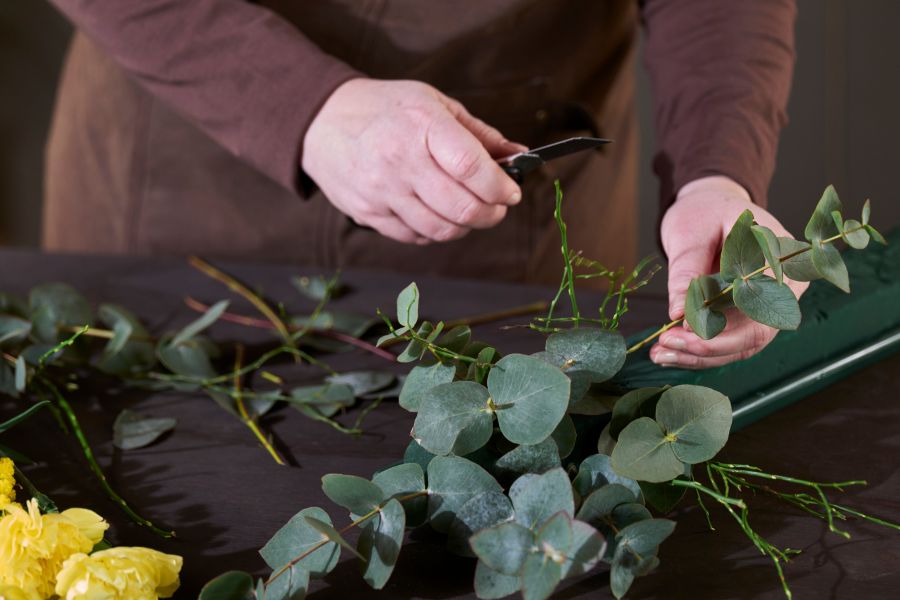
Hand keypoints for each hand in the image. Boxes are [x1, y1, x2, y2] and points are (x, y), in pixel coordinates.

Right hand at [301, 78, 525, 243]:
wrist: (322, 122)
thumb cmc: (384, 110)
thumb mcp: (434, 104)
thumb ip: (478, 134)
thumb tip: (519, 155)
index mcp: (422, 126)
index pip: (473, 168)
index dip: (500, 187)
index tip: (511, 192)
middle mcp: (400, 161)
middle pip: (462, 208)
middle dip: (491, 213)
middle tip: (497, 206)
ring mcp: (382, 192)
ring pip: (441, 230)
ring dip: (466, 226)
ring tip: (469, 211)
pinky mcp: (369, 214)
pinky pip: (415, 237)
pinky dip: (435, 231)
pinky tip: (438, 214)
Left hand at [651, 176, 808, 368]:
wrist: (710, 206)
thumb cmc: (706, 210)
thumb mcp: (692, 232)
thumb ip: (688, 271)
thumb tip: (677, 314)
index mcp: (782, 260)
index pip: (761, 307)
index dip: (725, 328)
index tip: (683, 330)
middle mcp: (782, 289)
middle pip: (753, 335)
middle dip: (707, 349)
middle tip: (664, 347)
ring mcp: (765, 305)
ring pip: (738, 346)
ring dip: (698, 356)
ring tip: (660, 354)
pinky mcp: (744, 315)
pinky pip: (725, 340)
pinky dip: (696, 349)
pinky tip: (667, 352)